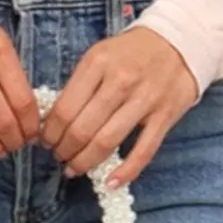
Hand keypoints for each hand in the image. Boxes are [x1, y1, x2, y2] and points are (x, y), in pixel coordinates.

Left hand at [40, 27, 198, 187]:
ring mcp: (144, 100)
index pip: (65, 107)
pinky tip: (110, 182)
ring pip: (107, 142)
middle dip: (64, 149)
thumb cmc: (131, 51)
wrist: (178, 41)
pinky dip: (125, 171)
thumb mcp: (99, 54)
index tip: (45, 140)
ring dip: (84, 162)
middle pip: (83, 128)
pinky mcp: (165, 116)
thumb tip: (54, 118)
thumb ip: (80, 83)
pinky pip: (143, 151)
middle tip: (58, 156)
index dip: (51, 131)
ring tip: (73, 168)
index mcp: (98, 62)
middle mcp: (120, 81)